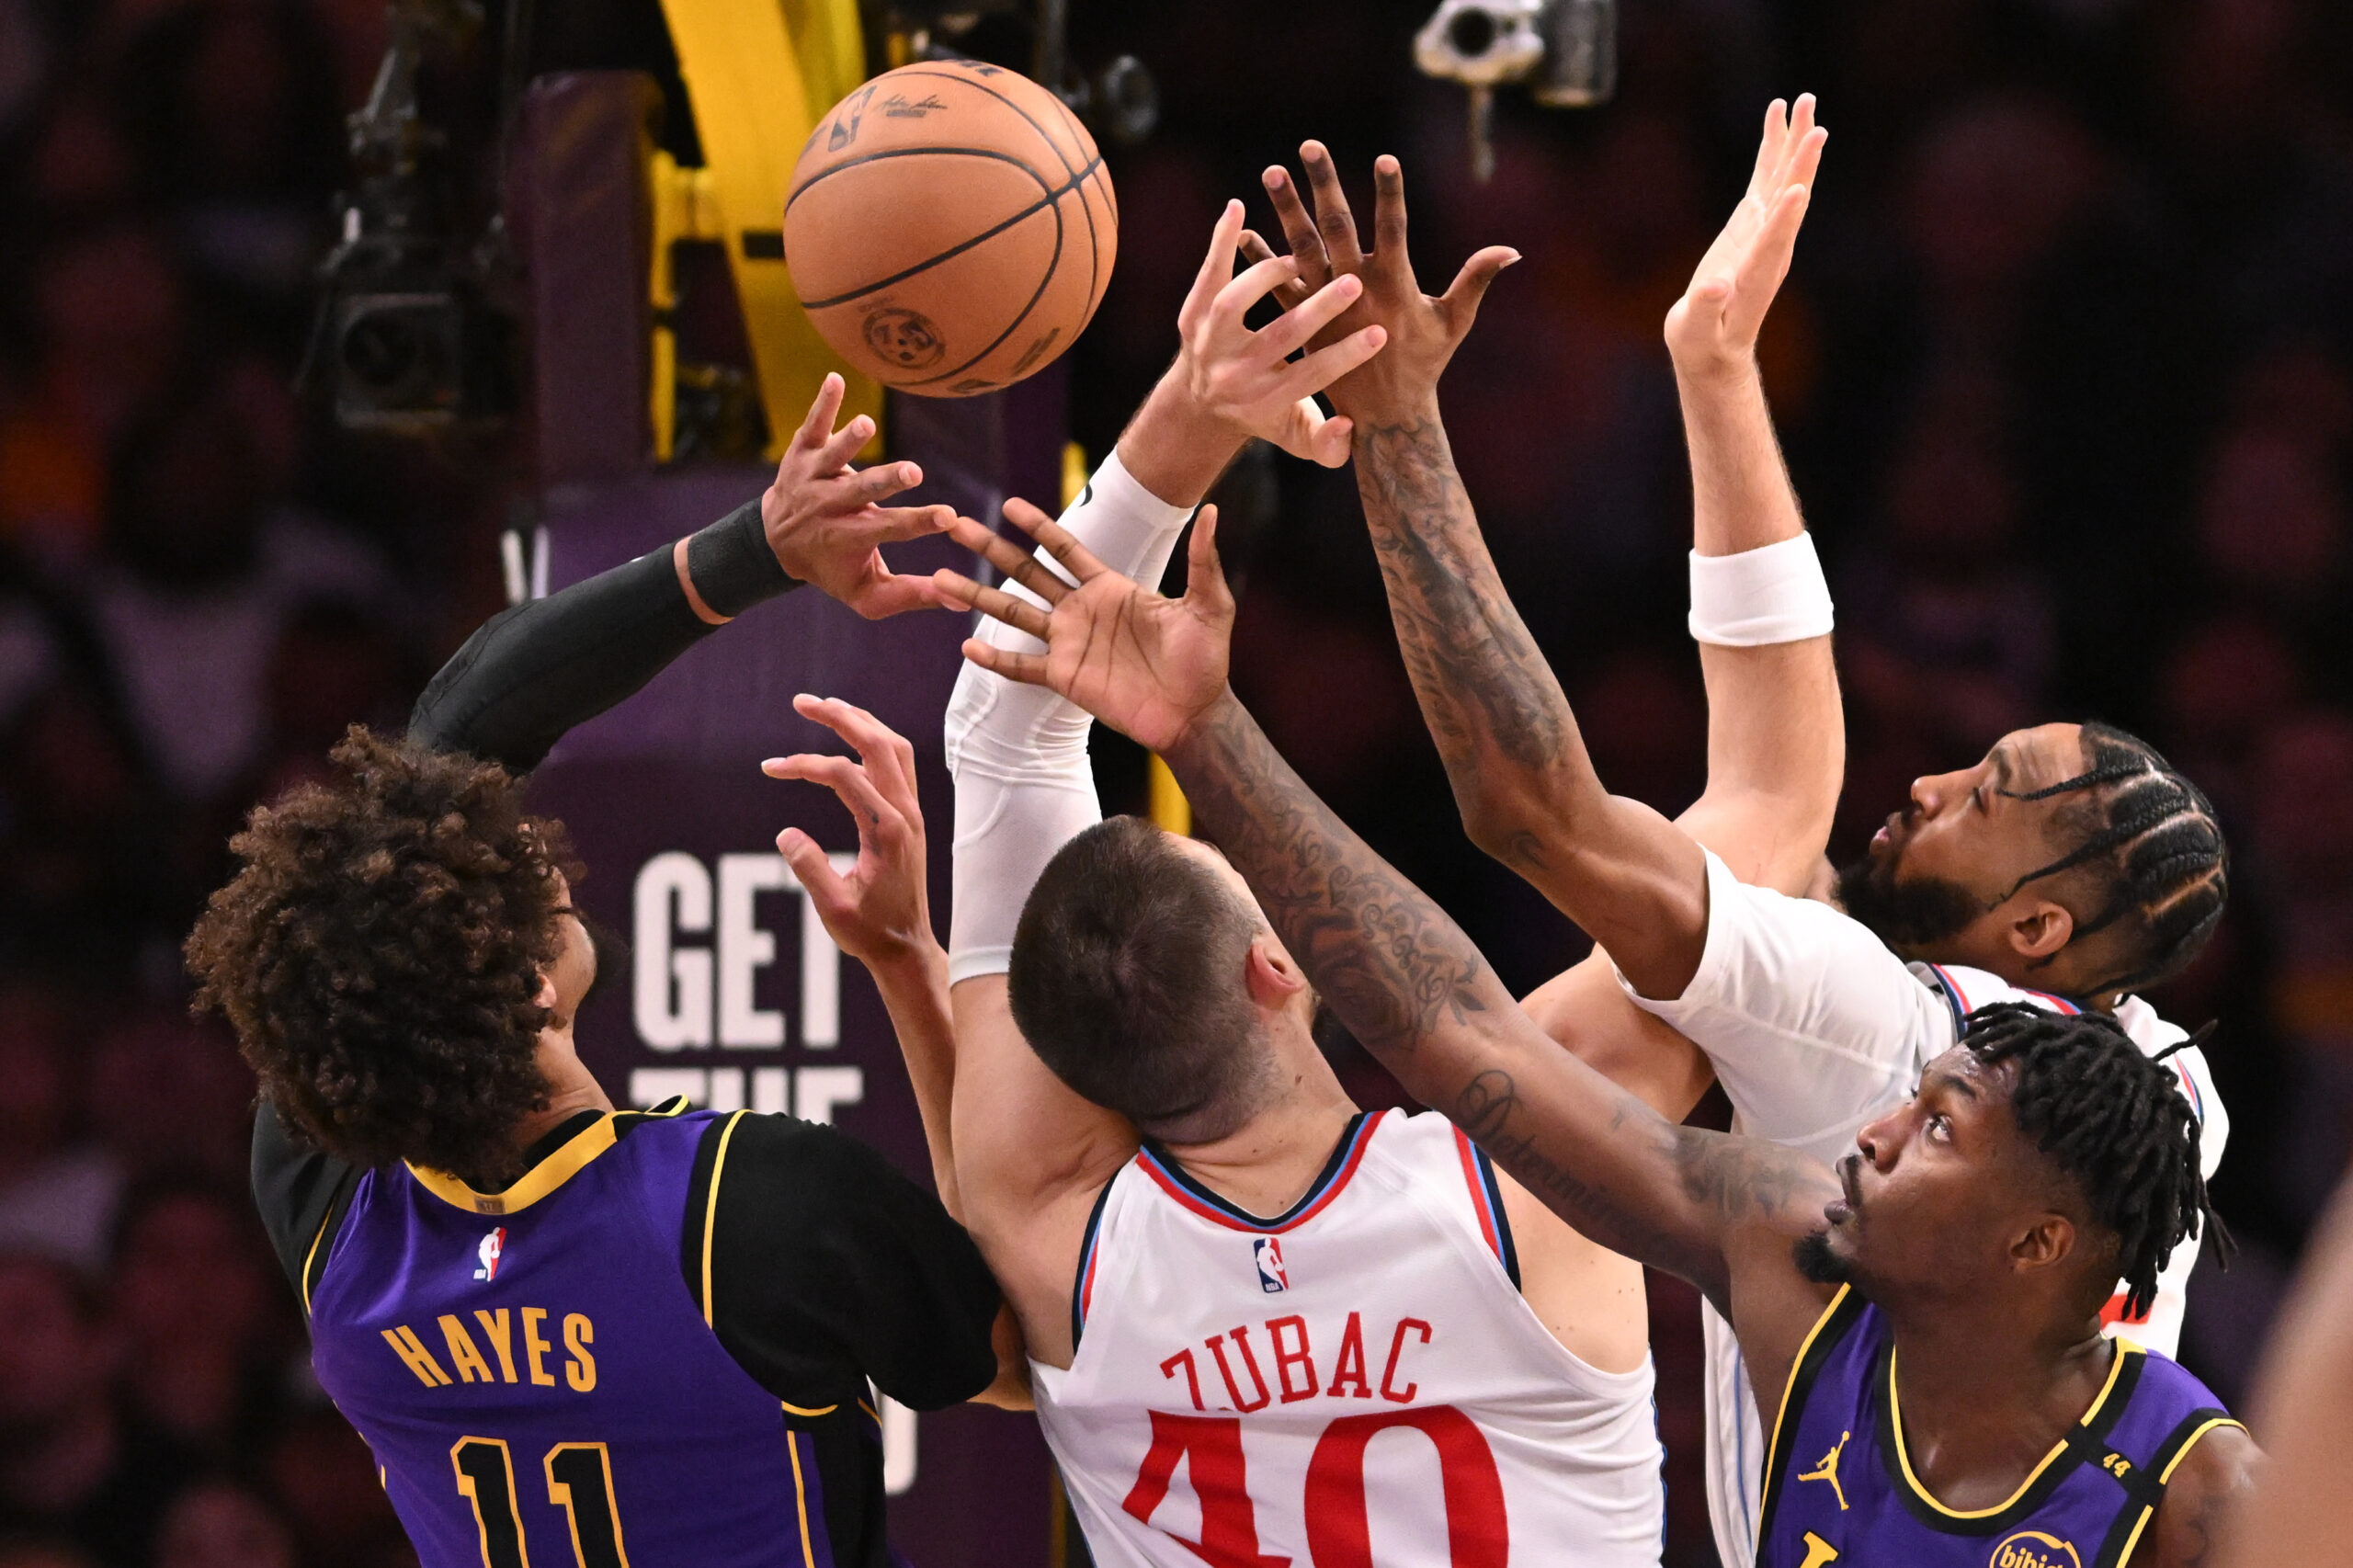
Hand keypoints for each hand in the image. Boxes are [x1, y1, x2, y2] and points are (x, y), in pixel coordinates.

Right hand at [760, 694, 935, 967]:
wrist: (906, 948)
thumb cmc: (869, 932)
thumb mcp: (832, 909)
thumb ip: (810, 869)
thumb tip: (785, 833)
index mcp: (887, 832)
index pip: (843, 776)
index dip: (803, 765)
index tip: (769, 768)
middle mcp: (906, 814)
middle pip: (878, 744)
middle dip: (839, 717)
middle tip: (801, 701)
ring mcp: (913, 813)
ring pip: (895, 748)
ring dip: (862, 722)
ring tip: (827, 707)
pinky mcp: (911, 817)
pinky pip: (899, 764)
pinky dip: (875, 741)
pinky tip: (852, 738)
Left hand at [763, 374, 959, 617]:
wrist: (775, 541)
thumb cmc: (833, 567)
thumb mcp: (867, 594)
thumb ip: (912, 595)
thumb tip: (960, 600)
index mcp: (849, 538)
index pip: (887, 531)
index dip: (917, 524)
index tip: (948, 517)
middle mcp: (829, 507)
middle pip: (860, 492)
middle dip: (886, 482)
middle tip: (913, 474)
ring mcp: (815, 476)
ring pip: (832, 457)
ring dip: (849, 441)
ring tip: (866, 424)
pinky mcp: (803, 451)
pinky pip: (812, 425)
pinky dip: (823, 403)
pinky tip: (835, 379)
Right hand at [931, 499, 1234, 754]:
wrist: (1195, 713)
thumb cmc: (1206, 659)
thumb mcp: (1209, 604)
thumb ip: (1202, 560)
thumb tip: (1214, 513)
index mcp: (1109, 587)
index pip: (1065, 548)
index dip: (1038, 524)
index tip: (1007, 504)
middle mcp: (1081, 611)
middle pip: (1026, 572)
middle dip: (991, 548)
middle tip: (956, 525)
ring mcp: (1068, 644)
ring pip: (1012, 613)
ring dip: (976, 595)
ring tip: (940, 578)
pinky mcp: (1064, 678)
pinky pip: (1021, 666)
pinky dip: (994, 658)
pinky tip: (966, 644)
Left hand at [1172, 199, 1389, 467]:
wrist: (1199, 409)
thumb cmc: (1267, 417)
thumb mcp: (1299, 439)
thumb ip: (1328, 444)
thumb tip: (1350, 424)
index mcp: (1265, 402)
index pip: (1310, 377)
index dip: (1345, 357)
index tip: (1380, 335)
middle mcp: (1234, 374)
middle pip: (1278, 337)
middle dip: (1318, 310)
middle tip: (1354, 284)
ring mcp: (1208, 344)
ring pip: (1236, 303)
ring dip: (1271, 273)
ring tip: (1304, 258)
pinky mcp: (1191, 316)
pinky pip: (1206, 275)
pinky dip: (1220, 242)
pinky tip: (1237, 208)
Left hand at [1253, 143, 1518, 424]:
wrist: (1384, 416)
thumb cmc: (1424, 365)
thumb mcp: (1454, 323)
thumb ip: (1476, 280)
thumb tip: (1513, 250)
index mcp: (1395, 285)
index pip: (1393, 229)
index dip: (1390, 195)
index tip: (1384, 158)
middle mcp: (1356, 290)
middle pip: (1337, 227)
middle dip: (1324, 184)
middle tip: (1310, 145)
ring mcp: (1324, 305)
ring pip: (1301, 248)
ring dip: (1286, 209)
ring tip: (1270, 172)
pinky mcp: (1302, 322)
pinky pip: (1276, 285)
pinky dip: (1258, 259)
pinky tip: (1240, 231)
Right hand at [1663, 96, 1825, 383]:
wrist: (1715, 346)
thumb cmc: (1702, 343)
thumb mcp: (1696, 333)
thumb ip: (1703, 310)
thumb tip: (1713, 287)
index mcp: (1756, 274)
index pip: (1774, 242)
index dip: (1785, 218)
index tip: (1798, 188)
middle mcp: (1770, 246)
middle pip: (1790, 197)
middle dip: (1801, 158)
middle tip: (1812, 118)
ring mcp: (1764, 231)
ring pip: (1784, 178)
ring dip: (1795, 140)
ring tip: (1803, 101)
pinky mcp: (1753, 222)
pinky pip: (1766, 177)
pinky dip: (1772, 148)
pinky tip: (1777, 118)